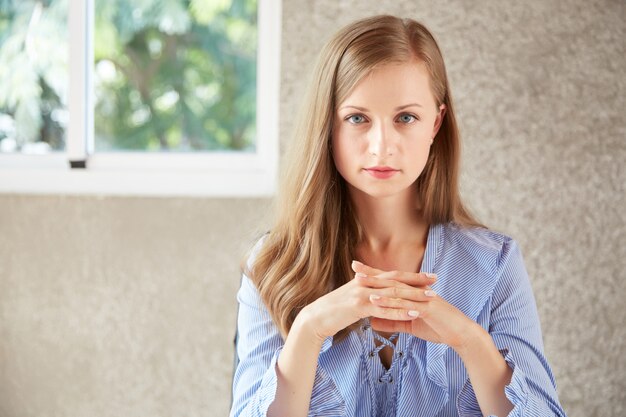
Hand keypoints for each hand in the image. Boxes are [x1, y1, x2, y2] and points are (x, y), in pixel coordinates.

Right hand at [296, 262, 434, 342]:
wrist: (315, 318)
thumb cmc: (332, 312)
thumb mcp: (351, 299)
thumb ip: (365, 295)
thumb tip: (377, 297)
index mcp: (364, 280)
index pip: (392, 275)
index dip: (411, 275)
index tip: (428, 276)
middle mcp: (365, 283)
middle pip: (395, 281)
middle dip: (417, 281)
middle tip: (436, 280)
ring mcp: (362, 294)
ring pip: (392, 294)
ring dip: (413, 295)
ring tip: (431, 298)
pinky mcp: (358, 306)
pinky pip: (383, 309)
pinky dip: (400, 311)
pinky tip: (413, 313)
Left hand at [351, 261, 478, 351]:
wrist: (461, 335)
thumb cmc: (438, 328)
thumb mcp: (410, 325)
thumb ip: (392, 321)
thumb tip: (372, 322)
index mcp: (414, 292)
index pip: (391, 281)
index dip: (375, 274)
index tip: (357, 269)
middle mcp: (417, 290)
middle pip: (391, 279)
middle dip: (372, 273)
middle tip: (354, 267)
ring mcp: (423, 297)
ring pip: (396, 289)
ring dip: (377, 285)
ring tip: (359, 281)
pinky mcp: (427, 307)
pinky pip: (405, 304)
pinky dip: (389, 302)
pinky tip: (376, 301)